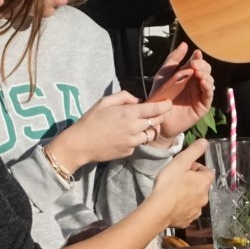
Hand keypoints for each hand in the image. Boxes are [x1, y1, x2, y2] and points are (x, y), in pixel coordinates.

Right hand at [46, 90, 172, 173]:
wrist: (80, 144)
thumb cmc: (90, 120)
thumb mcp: (105, 102)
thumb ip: (124, 97)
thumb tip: (138, 100)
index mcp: (129, 114)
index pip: (155, 109)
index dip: (165, 106)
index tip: (168, 103)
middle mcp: (134, 128)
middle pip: (157, 122)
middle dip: (162, 116)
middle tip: (163, 112)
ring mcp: (132, 142)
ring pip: (150, 135)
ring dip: (150, 129)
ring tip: (143, 125)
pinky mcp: (129, 152)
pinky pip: (138, 143)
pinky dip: (137, 139)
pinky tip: (126, 136)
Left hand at [148, 44, 213, 143]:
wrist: (157, 118)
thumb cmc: (159, 96)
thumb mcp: (163, 75)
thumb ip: (173, 59)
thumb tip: (185, 44)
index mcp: (188, 75)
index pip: (197, 63)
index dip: (198, 58)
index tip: (196, 53)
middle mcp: (196, 83)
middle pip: (206, 70)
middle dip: (203, 65)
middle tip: (195, 65)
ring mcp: (200, 95)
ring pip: (209, 81)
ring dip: (206, 74)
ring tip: (198, 72)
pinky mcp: (202, 106)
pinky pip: (209, 95)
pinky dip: (208, 87)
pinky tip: (203, 81)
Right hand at [150, 139, 212, 228]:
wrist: (159, 210)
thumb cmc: (169, 183)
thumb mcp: (181, 161)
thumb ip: (194, 150)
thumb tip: (205, 142)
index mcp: (204, 182)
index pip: (207, 171)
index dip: (196, 168)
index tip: (184, 168)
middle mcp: (205, 197)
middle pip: (201, 186)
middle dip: (192, 182)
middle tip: (177, 179)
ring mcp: (196, 211)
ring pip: (195, 199)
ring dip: (188, 195)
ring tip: (173, 193)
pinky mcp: (188, 221)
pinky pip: (188, 212)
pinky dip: (183, 208)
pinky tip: (172, 205)